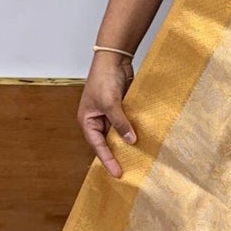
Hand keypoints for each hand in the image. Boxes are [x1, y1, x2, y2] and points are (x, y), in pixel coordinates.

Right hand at [78, 52, 136, 177]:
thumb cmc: (104, 79)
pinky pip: (126, 124)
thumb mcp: (111, 103)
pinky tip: (143, 139)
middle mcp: (97, 120)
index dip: (107, 159)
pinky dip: (133, 131)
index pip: (98, 145)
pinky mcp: (121, 108)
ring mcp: (109, 114)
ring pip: (118, 134)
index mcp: (87, 121)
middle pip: (107, 142)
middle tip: (128, 170)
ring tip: (138, 158)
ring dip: (126, 143)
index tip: (117, 172)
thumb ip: (120, 123)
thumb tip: (131, 140)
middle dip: (117, 154)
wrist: (114, 58)